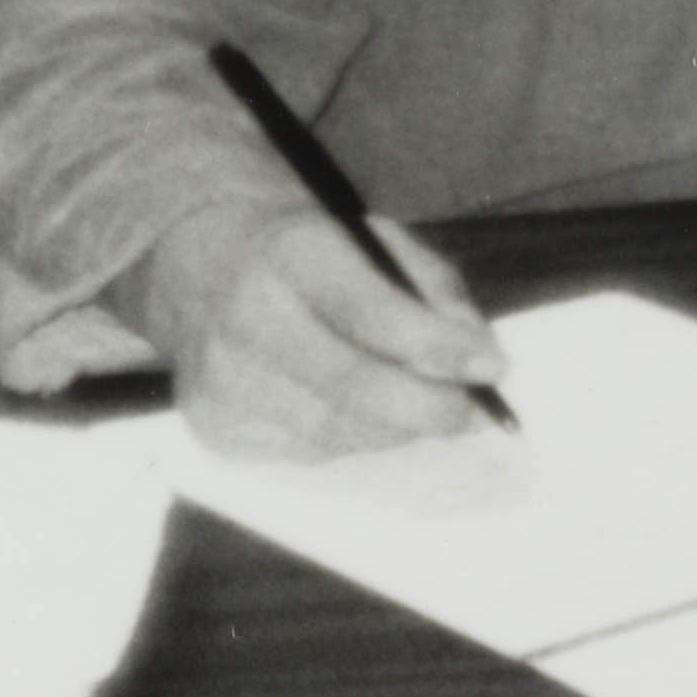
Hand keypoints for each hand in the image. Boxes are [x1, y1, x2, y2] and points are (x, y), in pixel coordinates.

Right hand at [133, 194, 498, 459]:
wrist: (202, 263)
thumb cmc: (312, 255)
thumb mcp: (376, 241)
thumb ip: (434, 293)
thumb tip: (481, 363)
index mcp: (290, 252)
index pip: (368, 310)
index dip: (435, 347)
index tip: (494, 368)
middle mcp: (245, 316)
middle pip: (350, 386)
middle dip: (429, 409)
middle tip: (476, 416)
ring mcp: (222, 380)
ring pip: (338, 432)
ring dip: (396, 428)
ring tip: (420, 406)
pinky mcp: (215, 428)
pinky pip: (310, 455)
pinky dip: (352, 439)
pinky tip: (356, 411)